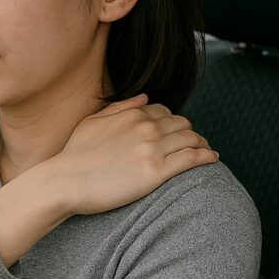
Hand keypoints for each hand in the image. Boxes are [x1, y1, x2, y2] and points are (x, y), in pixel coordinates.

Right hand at [49, 94, 216, 215]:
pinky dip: (206, 156)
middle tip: (194, 142)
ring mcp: (153, 149)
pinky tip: (212, 159)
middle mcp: (146, 127)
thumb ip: (120, 107)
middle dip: (190, 132)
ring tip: (206, 151)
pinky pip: (192, 158)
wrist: (65, 181)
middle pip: (182, 124)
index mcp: (132, 114)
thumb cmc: (74, 155)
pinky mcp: (157, 171)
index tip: (175, 132)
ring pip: (191, 139)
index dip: (173, 121)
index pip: (164, 111)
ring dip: (202, 143)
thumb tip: (145, 97)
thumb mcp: (93, 122)